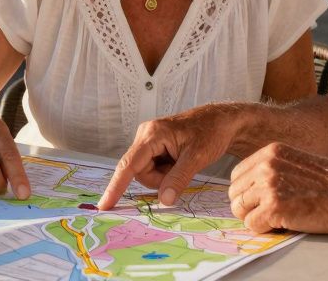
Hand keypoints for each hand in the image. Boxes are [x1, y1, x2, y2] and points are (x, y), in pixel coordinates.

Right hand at [98, 103, 244, 209]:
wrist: (223, 122)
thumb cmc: (211, 133)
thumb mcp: (197, 157)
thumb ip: (178, 178)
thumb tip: (164, 200)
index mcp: (152, 134)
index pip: (129, 165)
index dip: (116, 187)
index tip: (105, 205)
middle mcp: (146, 136)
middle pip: (139, 173)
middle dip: (159, 179)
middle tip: (182, 170)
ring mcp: (149, 142)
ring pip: (146, 173)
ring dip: (164, 176)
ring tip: (183, 163)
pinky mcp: (155, 147)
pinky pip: (153, 169)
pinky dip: (167, 172)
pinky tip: (180, 161)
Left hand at [227, 142, 327, 233]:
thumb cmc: (327, 183)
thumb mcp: (295, 163)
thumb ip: (271, 169)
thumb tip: (249, 188)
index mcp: (270, 152)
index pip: (237, 175)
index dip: (245, 191)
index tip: (258, 200)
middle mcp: (266, 166)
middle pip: (234, 192)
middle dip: (247, 206)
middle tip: (266, 212)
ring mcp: (268, 186)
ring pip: (239, 209)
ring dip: (255, 217)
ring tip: (275, 217)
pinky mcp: (273, 207)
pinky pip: (252, 224)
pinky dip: (264, 228)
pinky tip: (282, 223)